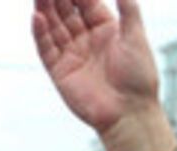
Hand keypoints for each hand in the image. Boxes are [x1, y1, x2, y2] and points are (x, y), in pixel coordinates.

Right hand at [33, 0, 158, 135]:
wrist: (130, 113)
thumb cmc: (139, 77)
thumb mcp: (136, 36)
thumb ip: (128, 8)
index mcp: (106, 29)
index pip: (86, 3)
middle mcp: (86, 40)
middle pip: (66, 12)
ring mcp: (72, 55)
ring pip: (54, 27)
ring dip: (45, 10)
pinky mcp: (60, 71)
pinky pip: (47, 49)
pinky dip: (40, 33)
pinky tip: (37, 17)